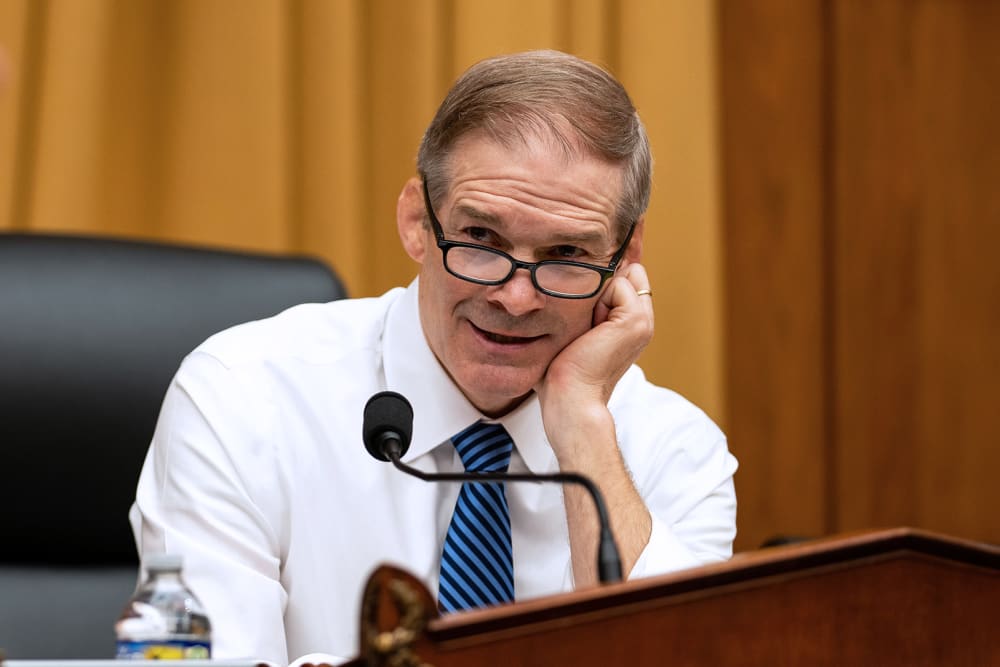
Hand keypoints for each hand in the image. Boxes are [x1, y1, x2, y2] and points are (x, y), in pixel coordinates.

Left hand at [535, 262, 653, 460]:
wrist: (570, 399)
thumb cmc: (560, 371)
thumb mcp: (571, 328)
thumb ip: (580, 303)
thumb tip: (569, 273)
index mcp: (630, 322)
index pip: (622, 276)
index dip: (599, 285)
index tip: (583, 320)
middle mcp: (642, 320)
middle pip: (624, 271)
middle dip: (599, 286)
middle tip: (585, 326)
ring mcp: (643, 320)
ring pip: (619, 276)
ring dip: (595, 295)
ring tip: (586, 330)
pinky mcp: (635, 321)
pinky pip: (617, 283)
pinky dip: (596, 300)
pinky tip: (589, 331)